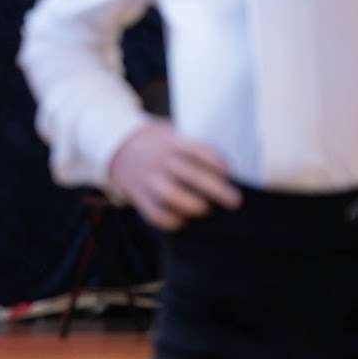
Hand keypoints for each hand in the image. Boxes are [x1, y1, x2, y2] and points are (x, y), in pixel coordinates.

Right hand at [107, 120, 240, 230]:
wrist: (123, 150)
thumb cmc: (163, 148)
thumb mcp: (176, 137)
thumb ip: (196, 151)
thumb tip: (226, 175)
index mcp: (172, 143)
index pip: (199, 152)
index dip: (218, 163)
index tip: (230, 174)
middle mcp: (160, 161)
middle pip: (191, 176)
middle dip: (217, 191)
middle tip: (234, 201)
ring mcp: (148, 180)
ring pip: (170, 196)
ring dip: (193, 205)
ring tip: (205, 209)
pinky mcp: (140, 198)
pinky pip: (155, 215)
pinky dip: (172, 221)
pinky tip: (184, 220)